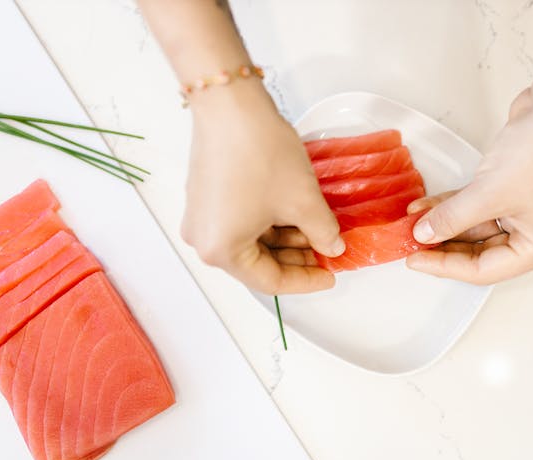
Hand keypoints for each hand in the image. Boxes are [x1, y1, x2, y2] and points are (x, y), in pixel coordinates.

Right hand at [182, 81, 344, 293]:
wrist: (231, 104)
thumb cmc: (261, 155)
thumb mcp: (302, 201)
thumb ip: (322, 232)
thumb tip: (332, 247)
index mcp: (221, 252)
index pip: (270, 281)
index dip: (306, 280)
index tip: (331, 274)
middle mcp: (203, 240)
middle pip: (257, 262)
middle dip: (296, 258)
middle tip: (327, 250)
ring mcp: (201, 217)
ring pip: (250, 240)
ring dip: (284, 238)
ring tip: (317, 228)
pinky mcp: (204, 196)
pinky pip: (239, 221)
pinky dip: (268, 221)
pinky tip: (294, 212)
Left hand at [405, 88, 532, 283]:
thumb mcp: (488, 193)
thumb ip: (452, 218)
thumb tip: (424, 234)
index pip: (485, 270)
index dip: (445, 266)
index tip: (415, 259)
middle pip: (481, 251)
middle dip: (443, 244)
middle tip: (410, 243)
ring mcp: (528, 208)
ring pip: (477, 226)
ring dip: (444, 222)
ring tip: (411, 221)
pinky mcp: (516, 186)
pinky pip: (479, 204)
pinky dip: (454, 205)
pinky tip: (426, 206)